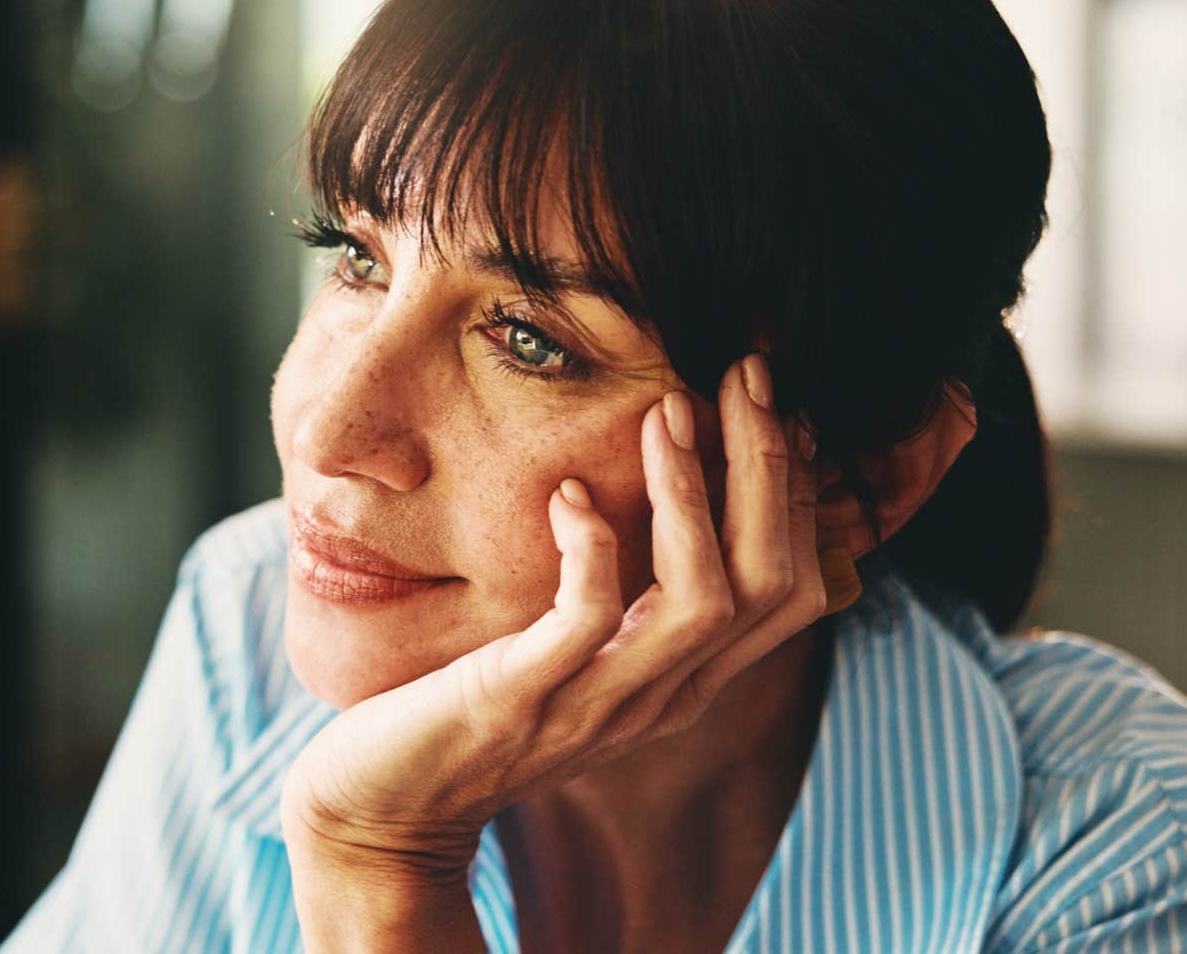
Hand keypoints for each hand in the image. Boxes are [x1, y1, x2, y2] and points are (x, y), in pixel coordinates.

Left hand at [281, 353, 827, 949]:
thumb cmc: (472, 712)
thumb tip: (658, 504)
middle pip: (772, 585)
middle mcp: (660, 697)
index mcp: (680, 681)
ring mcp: (597, 703)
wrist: (387, 810)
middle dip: (771, 470)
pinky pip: (588, 619)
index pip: (790, 589)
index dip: (799, 493)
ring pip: (703, 601)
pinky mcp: (524, 700)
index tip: (775, 404)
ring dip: (692, 498)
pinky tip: (566, 495)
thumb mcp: (572, 653)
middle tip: (748, 375)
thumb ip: (628, 600)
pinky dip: (592, 548)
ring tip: (667, 412)